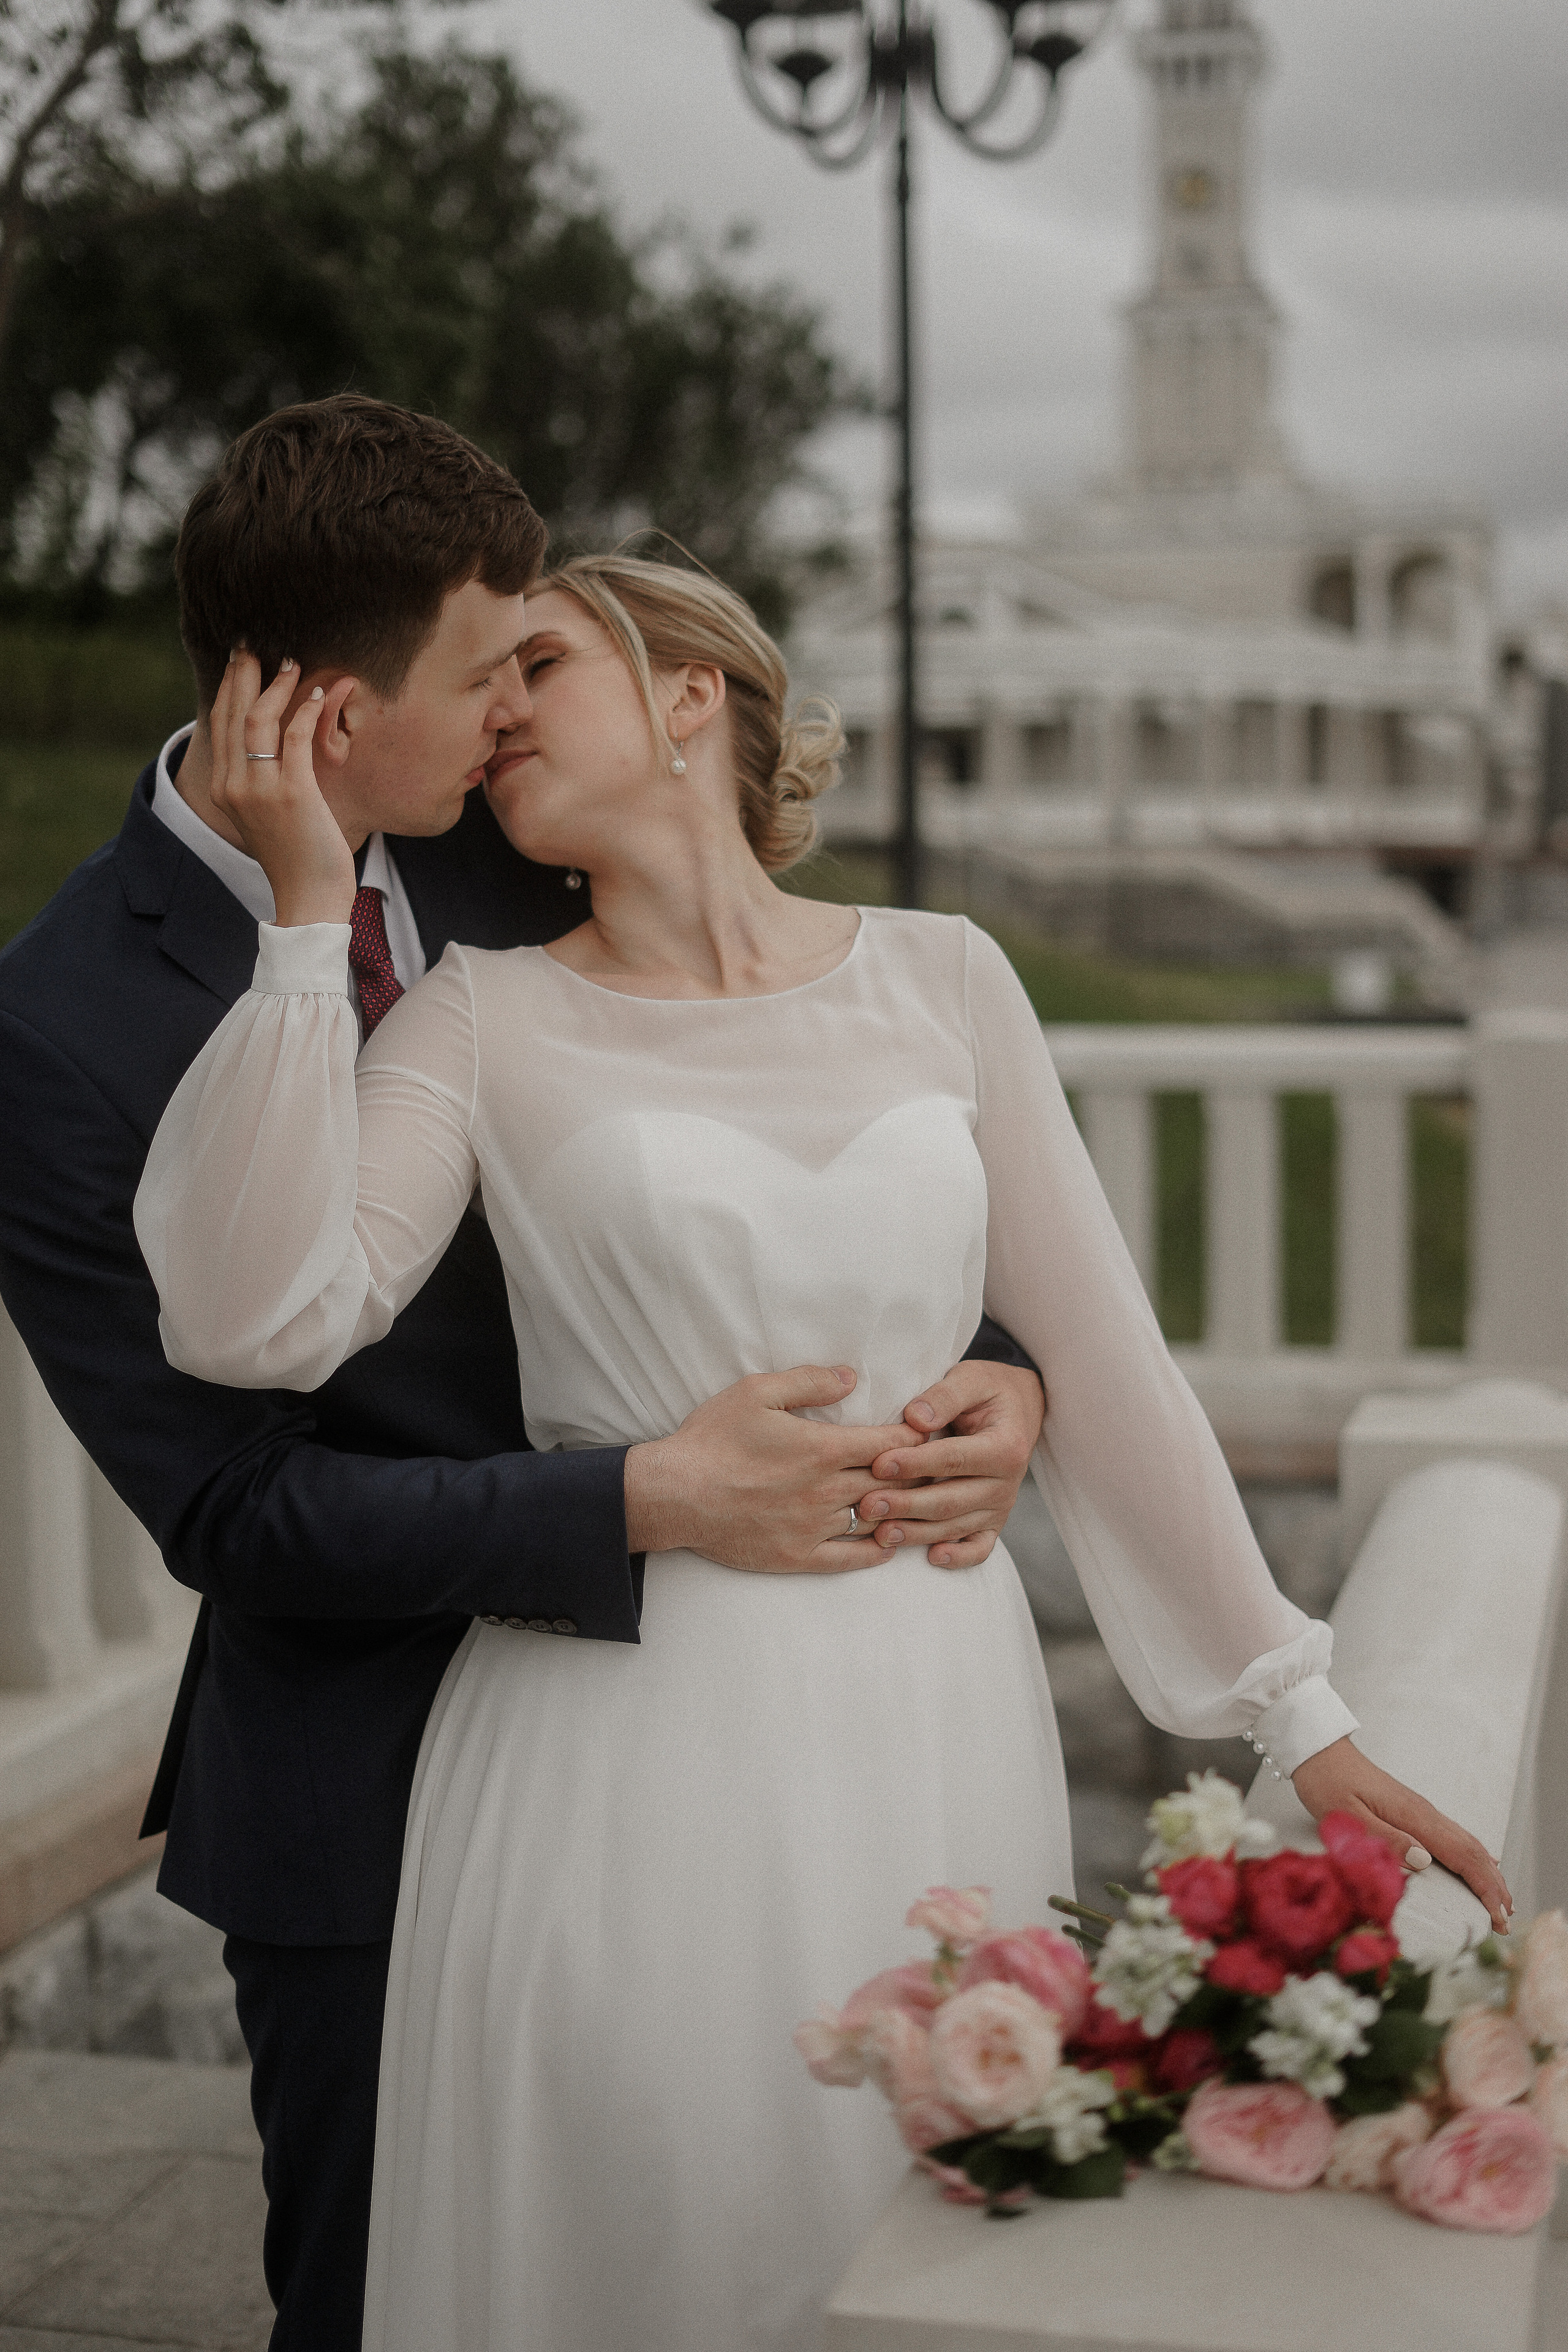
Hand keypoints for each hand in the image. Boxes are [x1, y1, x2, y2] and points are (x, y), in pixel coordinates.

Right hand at [209, 651, 356, 924]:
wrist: (307, 898)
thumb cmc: (295, 856)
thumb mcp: (267, 813)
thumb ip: (262, 778)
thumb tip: (276, 743)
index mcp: (223, 788)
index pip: (221, 724)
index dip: (230, 687)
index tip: (241, 660)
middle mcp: (234, 785)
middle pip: (234, 712)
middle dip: (245, 673)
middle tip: (257, 645)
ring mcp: (260, 789)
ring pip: (259, 718)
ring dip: (278, 685)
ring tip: (294, 664)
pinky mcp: (293, 793)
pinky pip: (296, 737)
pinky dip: (306, 711)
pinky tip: (318, 695)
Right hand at [623, 1365, 926, 1575]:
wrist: (673, 1494)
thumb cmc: (712, 1438)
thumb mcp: (756, 1391)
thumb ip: (809, 1381)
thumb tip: (852, 1376)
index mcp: (822, 1449)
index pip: (891, 1443)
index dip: (917, 1436)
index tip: (931, 1431)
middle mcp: (826, 1491)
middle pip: (893, 1482)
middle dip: (919, 1472)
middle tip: (939, 1466)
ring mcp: (814, 1527)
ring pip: (878, 1519)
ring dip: (903, 1511)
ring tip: (922, 1502)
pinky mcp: (798, 1557)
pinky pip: (851, 1558)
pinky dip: (876, 1551)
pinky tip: (888, 1542)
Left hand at [854, 1360, 1045, 1568]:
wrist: (1020, 1408)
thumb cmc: (989, 1391)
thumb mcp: (971, 1378)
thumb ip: (944, 1396)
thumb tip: (915, 1418)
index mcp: (1005, 1446)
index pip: (954, 1459)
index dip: (915, 1463)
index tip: (879, 1464)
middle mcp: (1006, 1483)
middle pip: (950, 1500)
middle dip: (907, 1504)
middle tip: (868, 1504)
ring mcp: (1001, 1506)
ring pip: (956, 1527)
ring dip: (918, 1533)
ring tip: (881, 1533)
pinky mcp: (994, 1522)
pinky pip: (979, 1548)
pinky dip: (959, 1558)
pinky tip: (931, 1558)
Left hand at [1291, 1736, 1512, 1933]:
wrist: (1321, 1752)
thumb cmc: (1328, 1784)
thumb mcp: (1349, 1817)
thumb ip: (1387, 1839)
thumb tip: (1425, 1861)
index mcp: (1413, 1816)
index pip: (1462, 1855)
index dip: (1484, 1887)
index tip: (1498, 1915)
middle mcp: (1424, 1813)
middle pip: (1472, 1851)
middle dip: (1494, 1886)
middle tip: (1506, 1920)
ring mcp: (1421, 1811)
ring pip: (1466, 1843)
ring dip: (1487, 1873)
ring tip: (1501, 1901)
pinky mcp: (1412, 1811)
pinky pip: (1453, 1836)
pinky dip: (1473, 1855)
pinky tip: (1482, 1863)